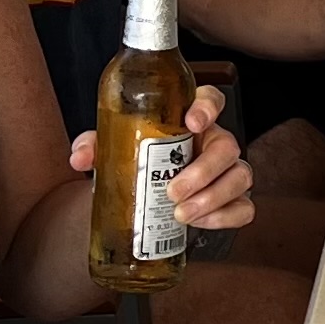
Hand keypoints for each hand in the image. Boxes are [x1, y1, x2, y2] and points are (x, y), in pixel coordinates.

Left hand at [63, 86, 256, 230]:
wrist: (141, 201)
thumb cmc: (133, 165)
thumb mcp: (112, 151)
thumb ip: (95, 146)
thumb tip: (80, 157)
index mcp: (189, 121)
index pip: (211, 99)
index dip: (208, 107)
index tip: (191, 122)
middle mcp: (212, 143)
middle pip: (227, 146)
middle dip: (203, 171)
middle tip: (172, 191)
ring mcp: (226, 172)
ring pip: (240, 177)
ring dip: (213, 198)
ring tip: (182, 214)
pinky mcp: (232, 201)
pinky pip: (244, 208)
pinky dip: (225, 217)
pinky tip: (200, 224)